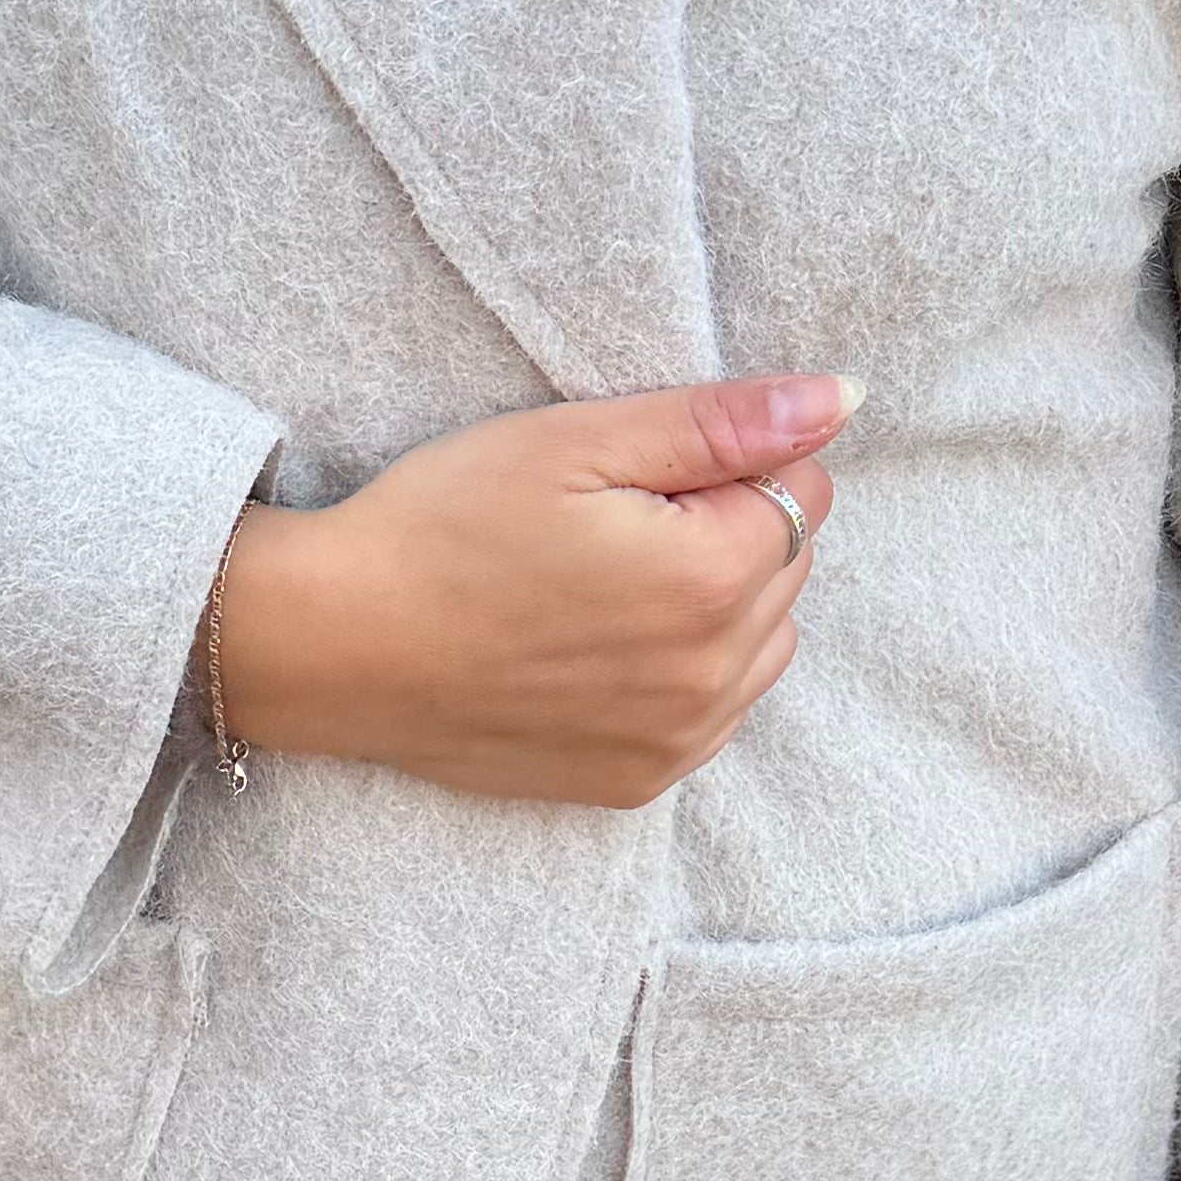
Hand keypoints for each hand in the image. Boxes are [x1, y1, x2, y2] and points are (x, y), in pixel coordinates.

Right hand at [213, 374, 846, 805]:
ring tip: (602, 584)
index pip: (803, 490)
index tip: (639, 472)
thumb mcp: (579, 440)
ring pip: (761, 646)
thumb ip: (721, 422)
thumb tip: (841, 398)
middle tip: (607, 522)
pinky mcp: (638, 782)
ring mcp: (679, 740)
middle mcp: (714, 674)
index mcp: (711, 576)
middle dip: (727, 531)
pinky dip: (678, 673)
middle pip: (788, 570)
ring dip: (713, 607)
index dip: (728, 462)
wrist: (339, 644)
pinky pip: (711, 713)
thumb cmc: (445, 524)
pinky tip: (596, 645)